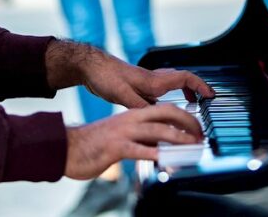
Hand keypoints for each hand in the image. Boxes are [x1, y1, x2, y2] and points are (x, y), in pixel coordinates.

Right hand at [64, 104, 203, 179]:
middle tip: (200, 134)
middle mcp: (131, 119)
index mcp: (133, 114)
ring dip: (178, 137)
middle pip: (166, 113)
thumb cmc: (94, 143)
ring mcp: (123, 132)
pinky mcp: (115, 147)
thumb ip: (140, 137)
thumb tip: (159, 144)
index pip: (165, 108)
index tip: (197, 126)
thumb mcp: (122, 134)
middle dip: (187, 122)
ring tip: (191, 144)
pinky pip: (139, 149)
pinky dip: (155, 153)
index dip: (184, 115)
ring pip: (157, 130)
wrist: (68, 146)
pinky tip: (165, 158)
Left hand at [86, 57, 216, 108]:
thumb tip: (156, 117)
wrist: (90, 67)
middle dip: (196, 88)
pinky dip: (168, 98)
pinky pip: (161, 91)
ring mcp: (146, 83)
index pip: (185, 79)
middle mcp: (153, 80)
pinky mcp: (137, 86)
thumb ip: (140, 106)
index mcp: (154, 81)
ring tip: (190, 105)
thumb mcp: (122, 94)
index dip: (200, 86)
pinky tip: (162, 108)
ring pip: (171, 85)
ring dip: (184, 92)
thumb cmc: (105, 76)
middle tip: (205, 100)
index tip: (211, 95)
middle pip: (182, 80)